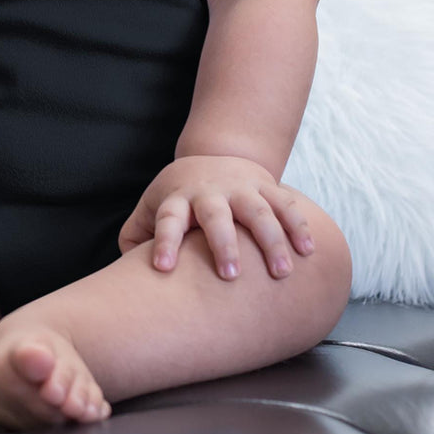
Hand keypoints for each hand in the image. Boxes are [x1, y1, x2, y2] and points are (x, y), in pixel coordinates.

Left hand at [118, 155, 314, 280]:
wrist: (215, 157)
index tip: (162, 268)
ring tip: (281, 273)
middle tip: (229, 276)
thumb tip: (125, 273)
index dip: (164, 242)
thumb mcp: (151, 208)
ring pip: (257, 211)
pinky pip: (285, 205)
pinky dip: (298, 226)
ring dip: (271, 241)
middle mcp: (209, 193)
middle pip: (216, 215)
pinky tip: (308, 251)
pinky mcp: (267, 189)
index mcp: (177, 200)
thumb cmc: (179, 197)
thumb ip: (137, 237)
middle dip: (223, 244)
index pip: (167, 219)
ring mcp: (240, 189)